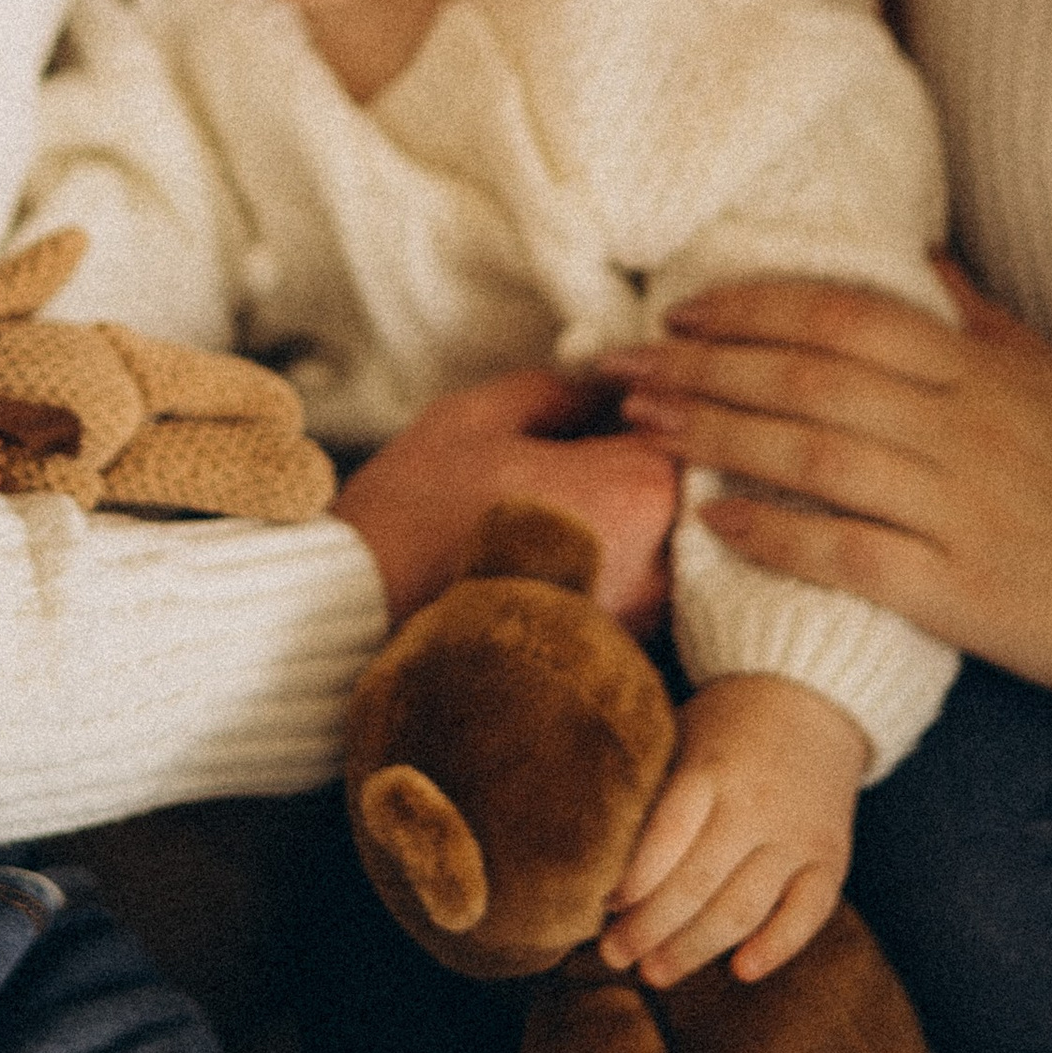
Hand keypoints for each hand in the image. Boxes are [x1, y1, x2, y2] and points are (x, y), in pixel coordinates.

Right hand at [335, 368, 677, 626]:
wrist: (358, 624)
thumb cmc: (412, 517)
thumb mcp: (477, 418)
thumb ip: (558, 390)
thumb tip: (603, 387)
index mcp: (637, 489)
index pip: (687, 430)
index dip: (648, 410)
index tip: (613, 404)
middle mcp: (660, 564)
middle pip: (693, 498)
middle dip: (651, 469)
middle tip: (591, 459)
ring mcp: (640, 624)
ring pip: (673, 553)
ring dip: (640, 525)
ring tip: (570, 510)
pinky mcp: (611, 665)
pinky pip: (641, 601)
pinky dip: (618, 574)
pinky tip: (565, 561)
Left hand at [596, 265, 1051, 734]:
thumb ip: (990, 327)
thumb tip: (922, 263)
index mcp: (989, 374)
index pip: (848, 317)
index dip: (755, 306)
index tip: (684, 310)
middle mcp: (968, 429)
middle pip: (808, 377)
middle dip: (701, 365)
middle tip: (618, 364)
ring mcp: (965, 511)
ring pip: (814, 455)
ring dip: (715, 436)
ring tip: (643, 428)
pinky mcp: (967, 595)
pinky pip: (849, 555)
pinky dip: (773, 534)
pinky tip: (712, 523)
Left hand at [598, 674, 867, 986]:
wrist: (814, 696)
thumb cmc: (727, 724)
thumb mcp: (682, 733)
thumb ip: (652, 789)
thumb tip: (595, 856)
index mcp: (711, 769)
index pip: (667, 835)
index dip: (633, 879)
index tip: (601, 906)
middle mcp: (756, 805)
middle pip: (698, 884)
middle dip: (649, 928)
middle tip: (614, 955)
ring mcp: (798, 836)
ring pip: (744, 908)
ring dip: (695, 948)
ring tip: (654, 973)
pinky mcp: (832, 859)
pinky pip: (808, 914)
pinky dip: (776, 947)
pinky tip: (740, 971)